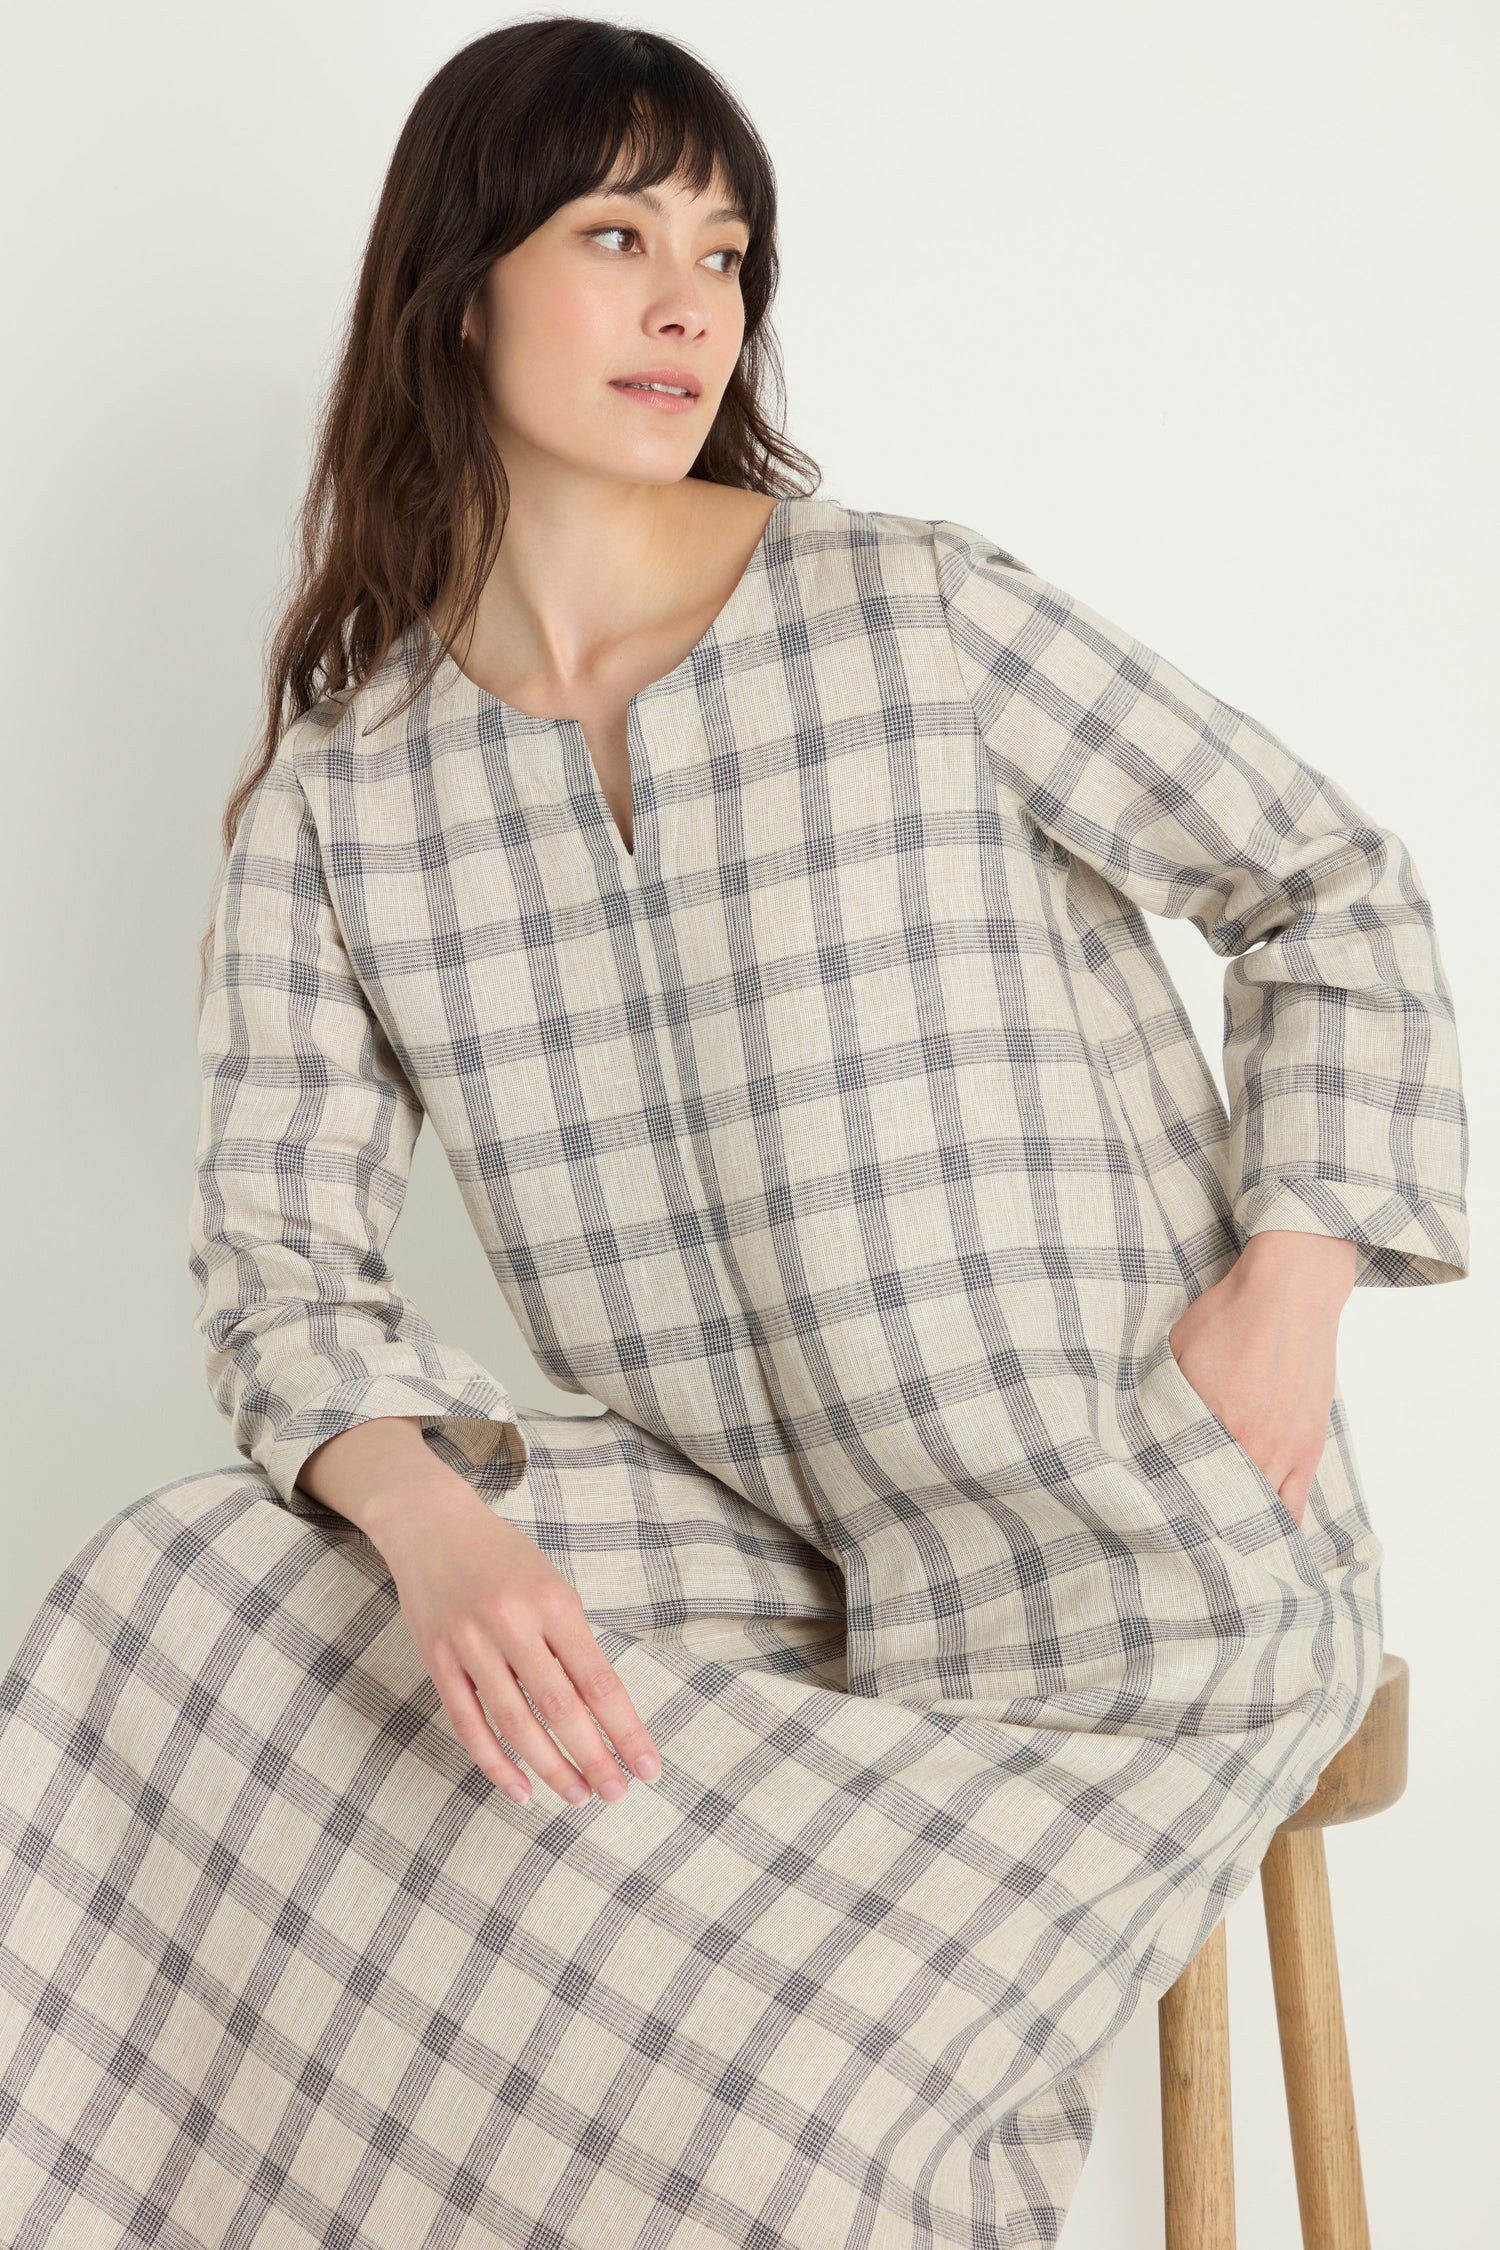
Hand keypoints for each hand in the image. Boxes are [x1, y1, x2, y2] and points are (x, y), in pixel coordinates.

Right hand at [368, 1483, 663, 1807]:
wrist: (432, 1525)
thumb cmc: (505, 1559)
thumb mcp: (552, 1587)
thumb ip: (573, 1644)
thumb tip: (605, 1714)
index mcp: (552, 1602)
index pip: (597, 1681)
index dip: (626, 1731)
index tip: (649, 1768)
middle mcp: (511, 1623)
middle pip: (559, 1708)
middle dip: (592, 1758)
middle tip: (615, 1795)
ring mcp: (470, 1643)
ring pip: (514, 1723)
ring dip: (549, 1767)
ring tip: (577, 1795)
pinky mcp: (437, 1660)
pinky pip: (468, 1724)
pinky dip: (495, 1763)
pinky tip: (521, 1789)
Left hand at [1166, 1230, 1356, 1528]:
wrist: (1291, 1292)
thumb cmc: (1231, 1314)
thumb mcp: (1176, 1349)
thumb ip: (1158, 1396)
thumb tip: (1133, 1428)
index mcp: (1211, 1421)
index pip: (1181, 1485)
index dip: (1164, 1510)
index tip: (1147, 1524)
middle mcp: (1249, 1443)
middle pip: (1217, 1509)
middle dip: (1196, 1531)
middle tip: (1175, 1548)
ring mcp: (1283, 1451)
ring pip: (1257, 1518)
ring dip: (1234, 1535)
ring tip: (1212, 1555)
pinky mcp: (1308, 1450)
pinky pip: (1294, 1508)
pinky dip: (1275, 1530)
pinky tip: (1260, 1549)